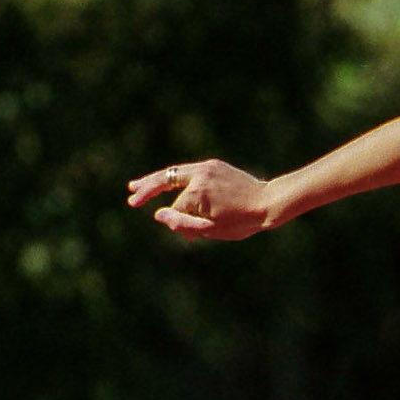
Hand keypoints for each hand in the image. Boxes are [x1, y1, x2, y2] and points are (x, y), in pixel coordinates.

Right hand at [126, 159, 271, 240]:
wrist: (269, 202)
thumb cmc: (242, 221)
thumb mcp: (212, 230)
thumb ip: (182, 224)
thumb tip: (158, 215)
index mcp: (197, 191)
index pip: (177, 209)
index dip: (181, 223)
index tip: (191, 235)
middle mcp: (199, 174)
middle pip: (165, 179)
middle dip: (146, 188)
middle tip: (130, 193)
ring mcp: (206, 167)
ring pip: (175, 173)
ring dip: (157, 180)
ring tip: (139, 186)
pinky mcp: (214, 164)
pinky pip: (191, 173)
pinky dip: (180, 180)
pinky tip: (171, 184)